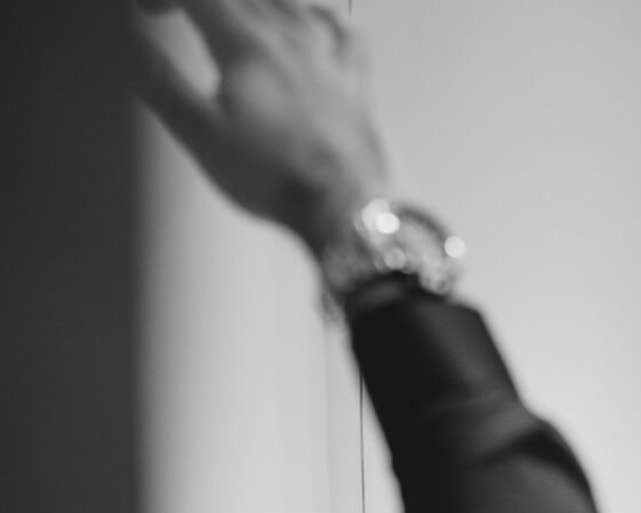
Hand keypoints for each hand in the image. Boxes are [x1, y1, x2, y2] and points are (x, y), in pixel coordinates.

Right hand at [131, 0, 392, 253]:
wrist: (344, 208)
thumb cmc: (276, 178)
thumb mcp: (199, 134)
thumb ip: (159, 80)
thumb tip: (129, 40)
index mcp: (247, 45)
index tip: (150, 13)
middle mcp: (291, 39)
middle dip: (205, 3)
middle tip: (181, 17)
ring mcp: (328, 57)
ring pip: (289, 4)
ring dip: (254, 6)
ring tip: (231, 22)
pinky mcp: (355, 82)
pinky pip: (343, 30)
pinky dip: (318, 20)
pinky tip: (308, 28)